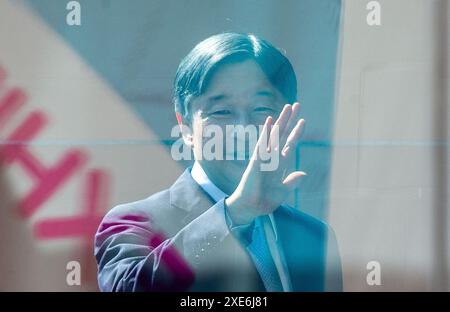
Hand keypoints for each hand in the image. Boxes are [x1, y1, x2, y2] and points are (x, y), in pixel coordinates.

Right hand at [225, 102, 305, 224]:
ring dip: (282, 120)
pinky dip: (267, 133)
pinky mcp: (257, 161)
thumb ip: (292, 182)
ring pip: (275, 135)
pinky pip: (262, 144)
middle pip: (283, 134)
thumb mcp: (283, 191)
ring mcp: (264, 157)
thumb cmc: (265, 200)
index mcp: (280, 164)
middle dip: (290, 119)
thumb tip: (304, 173)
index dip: (296, 132)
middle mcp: (273, 157)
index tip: (303, 121)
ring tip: (288, 107)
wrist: (251, 208)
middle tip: (297, 104)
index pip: (290, 144)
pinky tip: (270, 121)